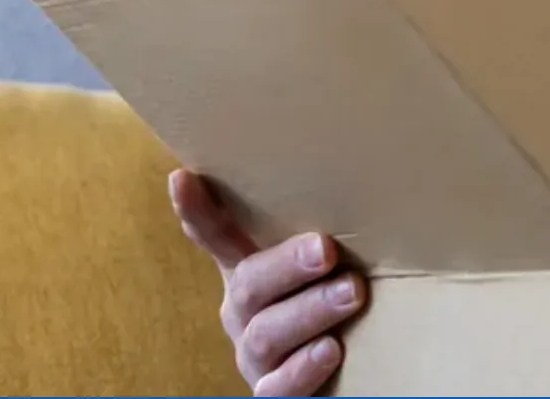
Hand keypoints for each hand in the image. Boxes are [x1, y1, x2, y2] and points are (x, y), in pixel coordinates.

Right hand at [169, 169, 365, 396]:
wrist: (344, 376)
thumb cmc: (339, 305)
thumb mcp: (329, 267)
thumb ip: (326, 237)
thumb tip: (367, 173)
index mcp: (251, 274)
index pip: (218, 237)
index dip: (199, 211)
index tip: (182, 178)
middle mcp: (244, 313)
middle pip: (250, 284)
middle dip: (287, 265)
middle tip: (325, 249)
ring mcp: (254, 357)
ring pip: (266, 334)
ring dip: (310, 310)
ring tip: (351, 292)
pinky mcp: (272, 394)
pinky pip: (277, 387)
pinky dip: (302, 368)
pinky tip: (331, 350)